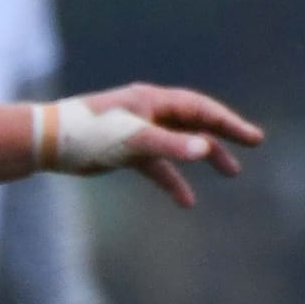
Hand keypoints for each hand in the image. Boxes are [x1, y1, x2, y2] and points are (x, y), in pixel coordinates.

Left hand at [62, 84, 264, 209]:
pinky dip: (172, 182)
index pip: (200, 109)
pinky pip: (157, 167)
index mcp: (154, 101)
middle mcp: (150, 112)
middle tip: (252, 145)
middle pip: (196, 122)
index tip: (252, 137)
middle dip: (224, 134)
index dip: (228, 122)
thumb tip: (206, 149)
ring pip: (180, 145)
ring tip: (231, 173)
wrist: (51, 142)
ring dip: (204, 158)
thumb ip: (171, 145)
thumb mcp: (134, 139)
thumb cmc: (90, 132)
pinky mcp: (127, 152)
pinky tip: (187, 202)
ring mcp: (139, 132)